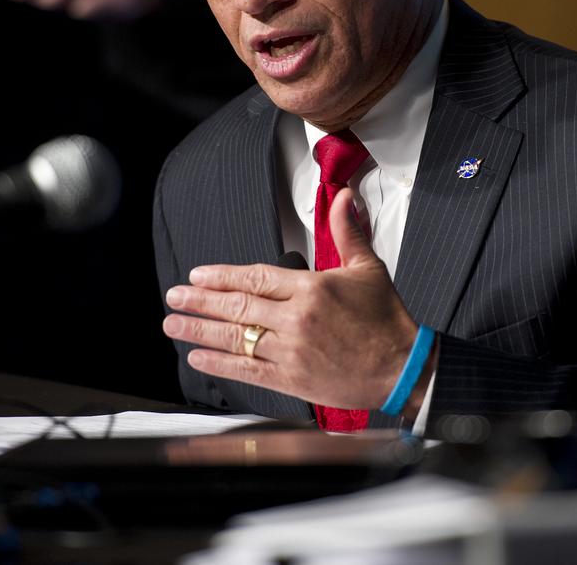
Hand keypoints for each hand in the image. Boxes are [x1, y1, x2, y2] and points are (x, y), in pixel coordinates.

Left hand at [162, 189, 435, 415]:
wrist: (403, 368)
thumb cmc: (386, 320)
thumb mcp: (368, 268)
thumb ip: (347, 232)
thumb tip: (342, 198)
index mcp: (312, 287)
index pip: (255, 276)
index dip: (222, 276)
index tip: (198, 275)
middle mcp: (296, 317)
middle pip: (237, 305)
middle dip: (200, 300)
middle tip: (174, 296)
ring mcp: (292, 350)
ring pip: (236, 337)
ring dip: (199, 329)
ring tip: (173, 324)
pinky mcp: (292, 379)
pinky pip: (247, 370)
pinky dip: (219, 364)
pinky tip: (197, 357)